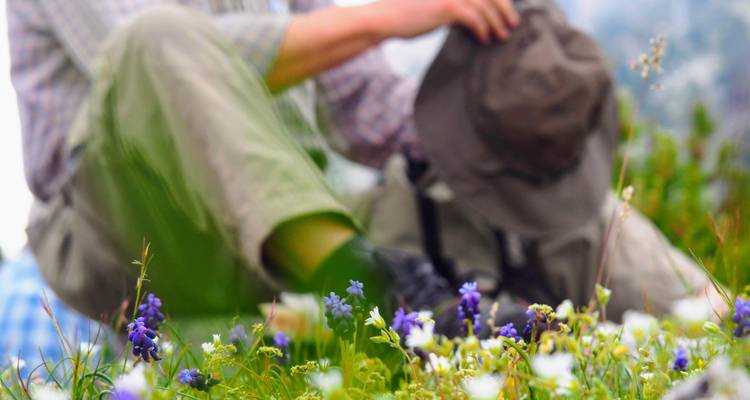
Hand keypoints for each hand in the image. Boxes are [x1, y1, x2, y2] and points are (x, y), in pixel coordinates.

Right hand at [370, 0, 519, 42]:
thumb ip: (451, 4)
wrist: (383, 17)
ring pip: (486, 6)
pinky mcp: (447, 6)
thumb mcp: (430, 2)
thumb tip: (471, 14)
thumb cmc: (403, 13)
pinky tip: (484, 39)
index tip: (506, 11)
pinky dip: (483, 30)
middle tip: (512, 24)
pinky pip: (474, 18)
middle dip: (505, 8)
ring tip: (502, 36)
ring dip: (497, 22)